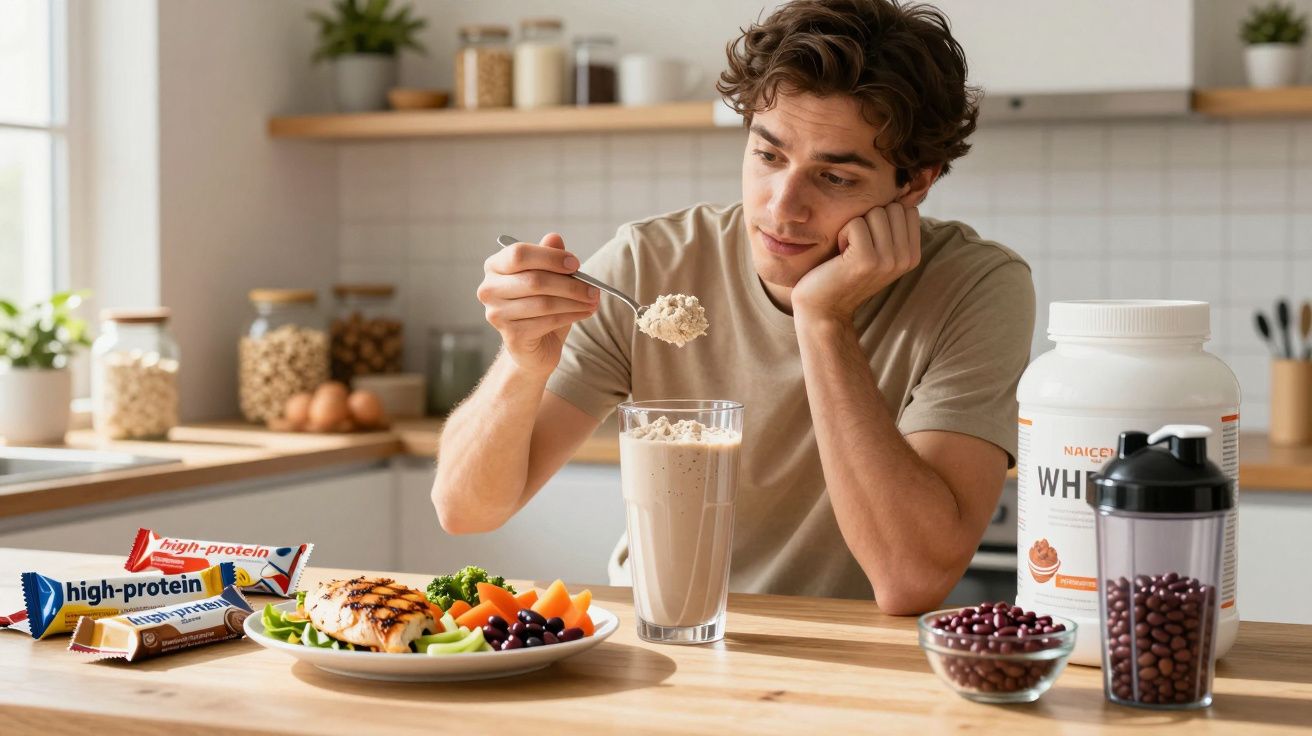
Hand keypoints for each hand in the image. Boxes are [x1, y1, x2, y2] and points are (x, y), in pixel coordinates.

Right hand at [477, 233, 599, 374]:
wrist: (535, 345)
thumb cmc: (540, 305)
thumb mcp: (548, 277)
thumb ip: (549, 257)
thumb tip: (554, 238)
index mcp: (495, 266)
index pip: (519, 254)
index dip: (550, 257)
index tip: (575, 264)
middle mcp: (489, 289)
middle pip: (534, 280)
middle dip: (570, 284)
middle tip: (594, 288)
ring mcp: (497, 314)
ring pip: (544, 303)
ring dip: (575, 301)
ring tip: (593, 301)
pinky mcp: (511, 335)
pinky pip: (547, 321)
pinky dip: (571, 315)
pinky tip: (585, 312)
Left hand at [792, 203, 920, 323]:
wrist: (823, 307)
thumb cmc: (843, 271)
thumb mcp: (876, 249)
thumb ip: (892, 226)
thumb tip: (906, 188)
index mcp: (912, 255)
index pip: (905, 209)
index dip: (881, 218)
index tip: (869, 243)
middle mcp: (906, 259)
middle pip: (891, 208)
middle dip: (868, 220)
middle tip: (856, 248)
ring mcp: (888, 260)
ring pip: (875, 212)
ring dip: (854, 227)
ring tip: (848, 252)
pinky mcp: (867, 260)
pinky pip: (856, 223)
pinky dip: (842, 234)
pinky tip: (840, 256)